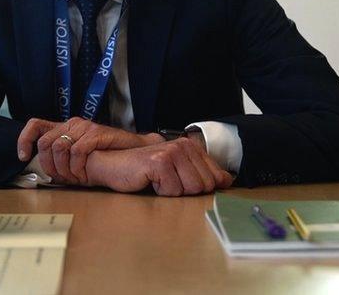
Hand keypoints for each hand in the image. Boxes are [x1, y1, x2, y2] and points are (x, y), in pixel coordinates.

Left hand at [17, 117, 162, 184]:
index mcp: (64, 127)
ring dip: (63, 169)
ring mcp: (84, 127)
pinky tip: (83, 176)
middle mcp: (72, 123)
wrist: (133, 150)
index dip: (24, 140)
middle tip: (58, 179)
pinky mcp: (96, 133)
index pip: (35, 125)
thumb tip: (44, 173)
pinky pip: (78, 152)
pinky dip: (78, 168)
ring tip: (73, 179)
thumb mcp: (78, 156)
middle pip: (45, 142)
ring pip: (59, 147)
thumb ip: (62, 158)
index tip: (23, 157)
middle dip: (48, 165)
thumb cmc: (105, 156)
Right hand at [85, 138, 232, 195]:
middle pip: (205, 185)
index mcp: (190, 146)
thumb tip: (227, 180)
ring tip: (158, 181)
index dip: (201, 186)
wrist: (112, 164)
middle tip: (166, 181)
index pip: (216, 176)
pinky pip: (173, 191)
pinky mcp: (159, 163)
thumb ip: (202, 172)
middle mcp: (183, 145)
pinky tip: (149, 181)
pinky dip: (160, 192)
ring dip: (172, 191)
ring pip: (191, 189)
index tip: (183, 182)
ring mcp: (171, 152)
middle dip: (186, 190)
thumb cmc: (142, 169)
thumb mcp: (176, 169)